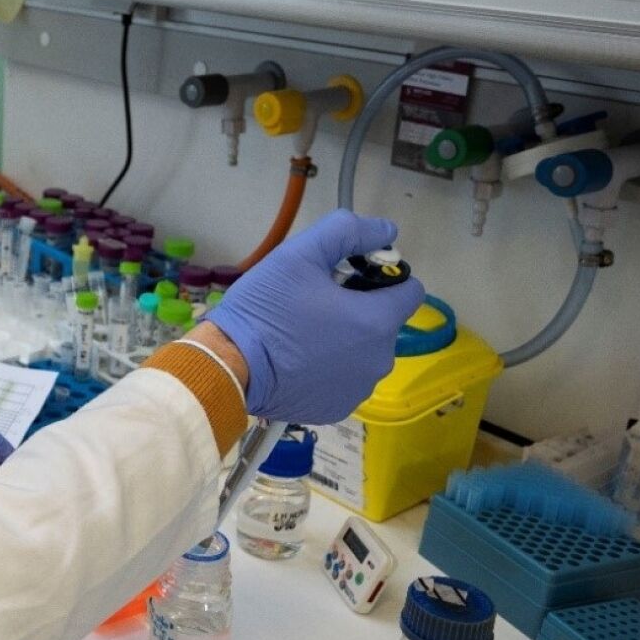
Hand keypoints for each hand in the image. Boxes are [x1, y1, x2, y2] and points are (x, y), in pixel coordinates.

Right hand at [205, 210, 425, 424]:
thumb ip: (347, 232)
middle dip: (359, 310)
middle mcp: (379, 359)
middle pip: (385, 322)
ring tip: (304, 335)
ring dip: (347, 341)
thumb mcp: (299, 254)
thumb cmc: (265, 309)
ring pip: (366, 353)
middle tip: (315, 305)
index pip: (411, 290)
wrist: (229, 366)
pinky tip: (299, 362)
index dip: (382, 277)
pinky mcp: (339, 408)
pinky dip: (331, 369)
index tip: (348, 277)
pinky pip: (346, 379)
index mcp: (377, 321)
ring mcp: (360, 388)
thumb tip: (386, 230)